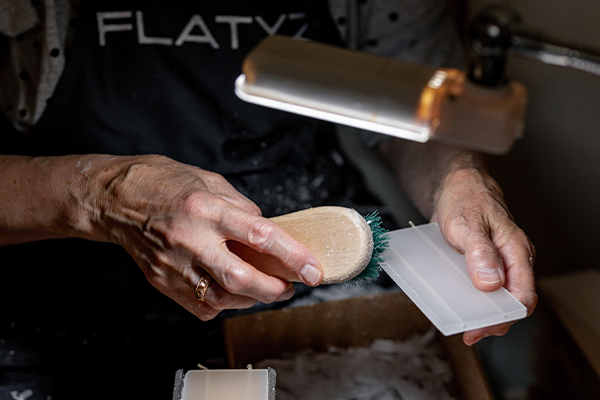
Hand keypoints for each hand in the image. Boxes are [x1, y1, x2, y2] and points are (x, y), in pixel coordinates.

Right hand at [87, 155, 322, 320]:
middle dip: (274, 290)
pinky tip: (229, 291)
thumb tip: (268, 232)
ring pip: (223, 298)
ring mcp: (174, 264)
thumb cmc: (162, 184)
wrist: (115, 199)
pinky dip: (223, 303)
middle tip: (289, 288)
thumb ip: (242, 208)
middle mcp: (191, 239)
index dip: (293, 256)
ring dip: (252, 299)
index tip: (312, 269)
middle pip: (242, 278)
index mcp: (207, 208)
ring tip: (262, 288)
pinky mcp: (162, 281)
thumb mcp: (211, 182)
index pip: (261, 236)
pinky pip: (201, 306)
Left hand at [431, 167, 536, 344]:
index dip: (505, 316)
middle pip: (511, 300)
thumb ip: (480, 252)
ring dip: (481, 310)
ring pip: (497, 295)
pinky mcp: (483, 261)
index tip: (483, 327)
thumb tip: (491, 283)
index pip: (522, 294)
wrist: (457, 184)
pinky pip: (481, 284)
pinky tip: (456, 301)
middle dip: (492, 320)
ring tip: (462, 321)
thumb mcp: (467, 224)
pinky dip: (471, 296)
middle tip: (469, 331)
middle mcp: (511, 258)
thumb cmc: (466, 198)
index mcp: (516, 250)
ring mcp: (498, 261)